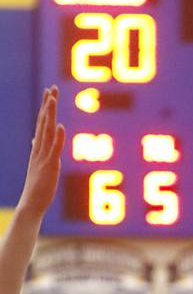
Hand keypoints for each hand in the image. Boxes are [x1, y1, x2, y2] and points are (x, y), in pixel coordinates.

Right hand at [18, 86, 65, 218]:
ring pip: (47, 132)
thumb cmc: (36, 188)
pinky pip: (54, 149)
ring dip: (50, 114)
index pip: (42, 124)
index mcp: (38, 149)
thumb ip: (37, 151)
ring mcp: (43, 157)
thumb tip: (35, 141)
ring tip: (53, 98)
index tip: (49, 94)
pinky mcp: (49, 166)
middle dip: (48, 105)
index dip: (45, 109)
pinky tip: (60, 126)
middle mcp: (39, 150)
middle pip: (43, 123)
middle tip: (52, 89)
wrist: (31, 204)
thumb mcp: (37, 166)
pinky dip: (57, 137)